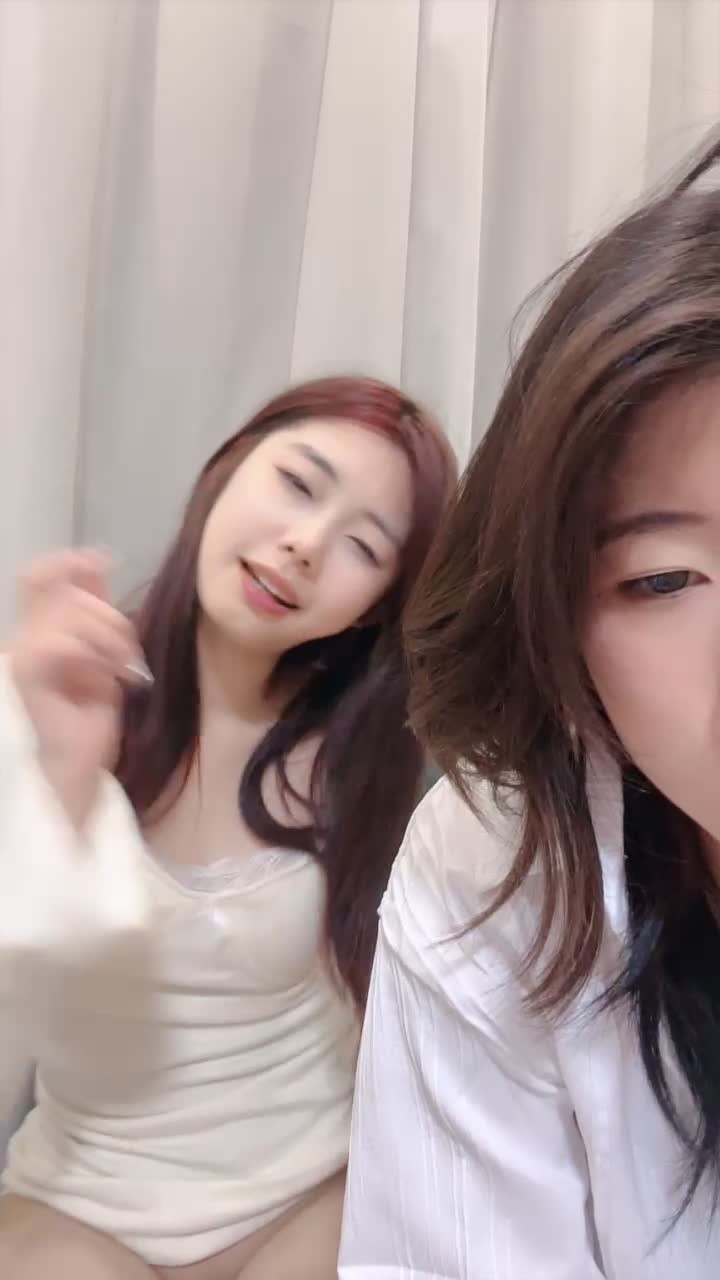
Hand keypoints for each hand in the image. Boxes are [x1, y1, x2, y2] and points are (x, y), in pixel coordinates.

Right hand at [7, 550, 146, 824]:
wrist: (70, 775)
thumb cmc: (83, 727)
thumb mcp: (101, 661)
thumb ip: (97, 617)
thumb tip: (99, 564)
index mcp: (39, 633)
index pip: (42, 577)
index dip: (71, 563)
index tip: (103, 561)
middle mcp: (24, 638)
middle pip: (67, 591)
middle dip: (110, 617)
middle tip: (128, 658)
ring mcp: (21, 654)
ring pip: (69, 612)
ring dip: (110, 638)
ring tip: (124, 673)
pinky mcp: (27, 673)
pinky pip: (61, 641)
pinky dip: (97, 654)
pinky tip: (112, 680)